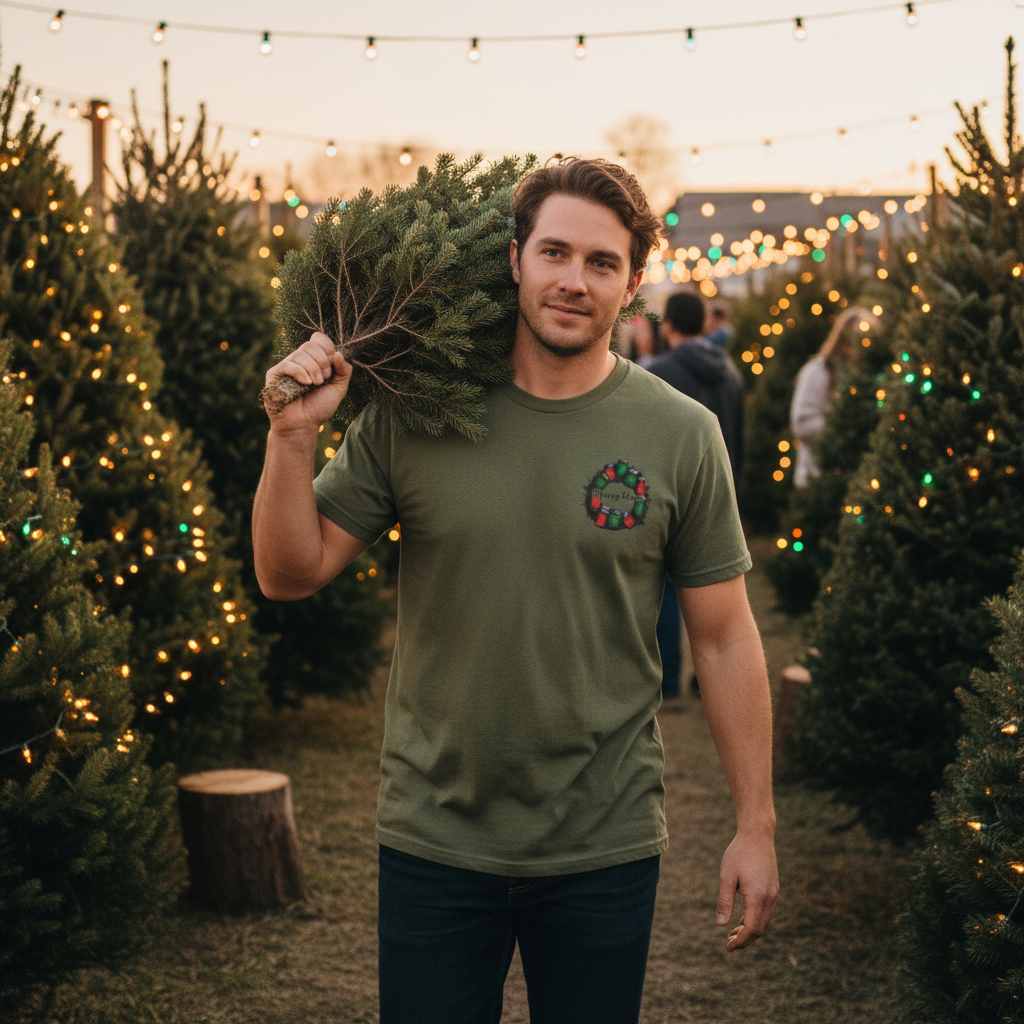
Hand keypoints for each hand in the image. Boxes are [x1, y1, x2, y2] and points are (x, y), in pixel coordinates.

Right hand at [264, 332, 351, 432]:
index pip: (319, 340)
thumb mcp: (338, 389)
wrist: (302, 425)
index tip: (332, 367)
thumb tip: (338, 353)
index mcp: (314, 360)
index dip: (327, 349)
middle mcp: (299, 360)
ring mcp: (286, 366)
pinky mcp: (274, 374)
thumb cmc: (318, 408)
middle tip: (324, 379)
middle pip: (310, 345)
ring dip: (312, 369)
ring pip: (300, 353)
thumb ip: (344, 371)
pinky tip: (305, 384)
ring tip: (315, 384)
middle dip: (322, 361)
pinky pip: (288, 364)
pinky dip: (300, 372)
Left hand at [716, 829, 778, 951]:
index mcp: (758, 897)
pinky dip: (755, 919)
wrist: (757, 834)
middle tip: (729, 943)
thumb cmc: (739, 853)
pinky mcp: (773, 888)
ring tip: (733, 933)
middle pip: (760, 929)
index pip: (752, 929)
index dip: (740, 941)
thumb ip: (724, 901)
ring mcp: (774, 893)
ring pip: (764, 921)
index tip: (728, 947)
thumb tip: (720, 925)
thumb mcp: (726, 876)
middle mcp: (770, 897)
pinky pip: (766, 911)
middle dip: (745, 939)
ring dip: (750, 930)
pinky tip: (742, 919)